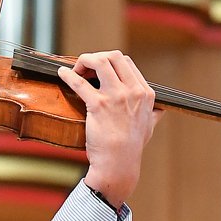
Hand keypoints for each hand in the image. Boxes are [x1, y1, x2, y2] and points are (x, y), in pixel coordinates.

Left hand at [57, 50, 161, 206]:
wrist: (118, 164)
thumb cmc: (131, 148)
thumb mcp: (150, 128)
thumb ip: (153, 115)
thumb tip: (159, 110)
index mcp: (145, 94)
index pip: (125, 62)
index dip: (108, 61)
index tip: (97, 69)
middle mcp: (133, 91)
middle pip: (113, 56)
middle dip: (96, 57)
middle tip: (85, 67)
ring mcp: (116, 97)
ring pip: (99, 62)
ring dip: (84, 61)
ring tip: (76, 69)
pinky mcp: (98, 105)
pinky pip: (80, 82)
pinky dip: (68, 75)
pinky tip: (61, 73)